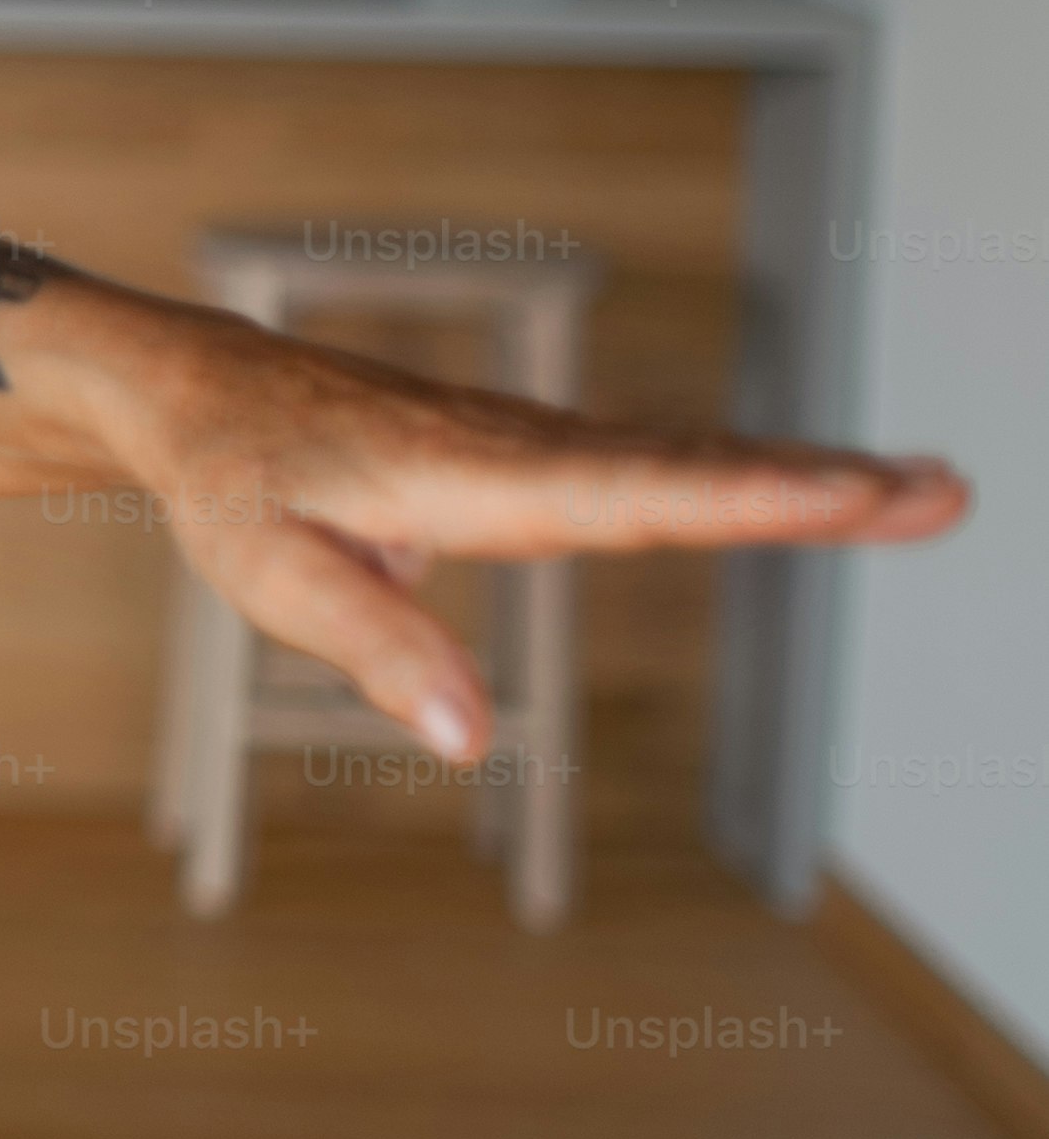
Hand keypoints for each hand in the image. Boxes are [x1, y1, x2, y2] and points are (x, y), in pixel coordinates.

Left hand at [122, 327, 965, 759]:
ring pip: (685, 462)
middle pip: (689, 471)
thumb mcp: (270, 574)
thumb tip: (469, 742)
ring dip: (805, 474)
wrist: (198, 396)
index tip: (848, 491)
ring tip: (925, 489)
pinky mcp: (533, 459)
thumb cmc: (232, 484)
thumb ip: (375, 647)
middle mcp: (524, 451)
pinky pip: (655, 467)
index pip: (630, 491)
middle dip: (817, 483)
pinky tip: (819, 489)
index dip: (742, 494)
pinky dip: (745, 473)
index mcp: (474, 476)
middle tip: (940, 491)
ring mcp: (536, 449)